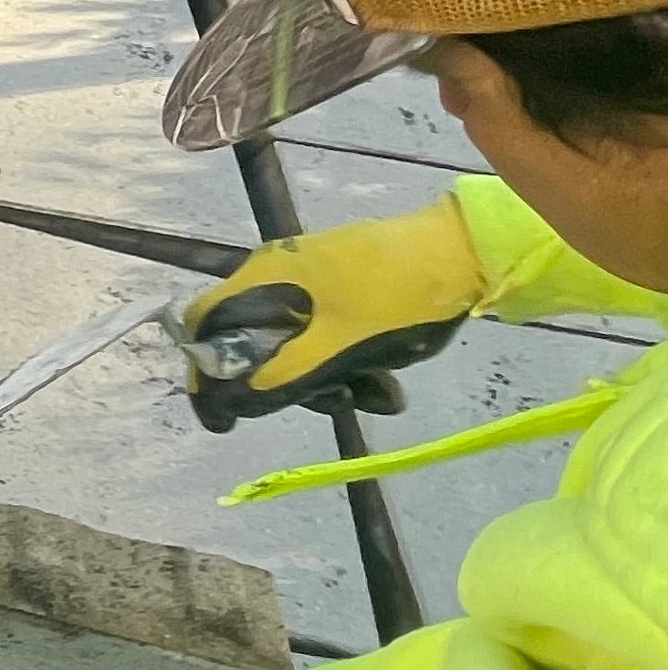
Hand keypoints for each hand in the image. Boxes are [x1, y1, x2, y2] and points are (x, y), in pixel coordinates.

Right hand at [181, 199, 486, 432]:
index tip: (230, 417)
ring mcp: (312, 281)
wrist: (464, 252)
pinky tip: (387, 384)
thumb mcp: (340, 348)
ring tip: (376, 395)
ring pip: (296, 345)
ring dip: (328, 380)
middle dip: (287, 384)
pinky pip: (328, 335)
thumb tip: (233, 400)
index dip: (205, 374)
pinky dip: (349, 363)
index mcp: (265, 279)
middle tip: (332, 403)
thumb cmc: (396, 297)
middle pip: (253, 342)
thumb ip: (283, 376)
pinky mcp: (343, 288)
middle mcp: (278, 276)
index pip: (204, 325)